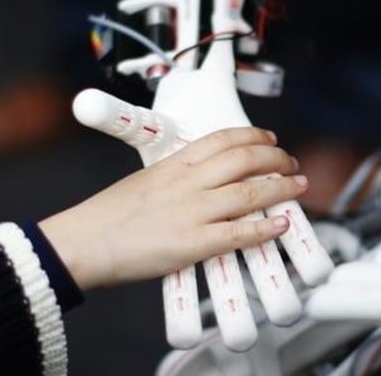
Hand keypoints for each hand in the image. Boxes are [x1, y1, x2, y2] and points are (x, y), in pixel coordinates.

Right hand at [39, 127, 307, 290]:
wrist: (81, 244)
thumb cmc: (106, 218)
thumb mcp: (143, 183)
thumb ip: (174, 180)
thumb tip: (201, 183)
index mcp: (173, 164)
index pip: (222, 139)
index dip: (253, 137)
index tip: (270, 140)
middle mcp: (187, 183)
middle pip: (244, 160)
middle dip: (276, 159)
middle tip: (292, 164)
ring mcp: (192, 212)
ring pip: (250, 193)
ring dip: (281, 188)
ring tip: (298, 187)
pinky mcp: (192, 244)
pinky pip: (240, 233)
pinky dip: (265, 228)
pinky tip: (281, 224)